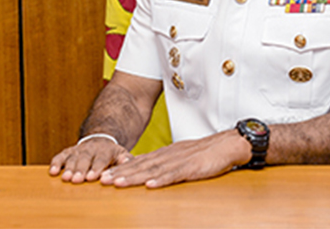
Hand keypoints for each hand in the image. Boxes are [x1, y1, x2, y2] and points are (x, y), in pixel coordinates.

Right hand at [49, 137, 132, 183]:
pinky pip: (61, 156)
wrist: (101, 141)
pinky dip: (56, 163)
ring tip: (65, 178)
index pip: (101, 158)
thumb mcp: (122, 155)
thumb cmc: (112, 155)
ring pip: (72, 158)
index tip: (92, 177)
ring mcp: (79, 150)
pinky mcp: (68, 152)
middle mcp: (91, 148)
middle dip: (80, 169)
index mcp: (106, 150)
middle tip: (76, 180)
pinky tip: (52, 172)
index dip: (96, 167)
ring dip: (68, 168)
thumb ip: (126, 160)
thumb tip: (128, 162)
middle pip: (85, 158)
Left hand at [101, 129, 250, 188]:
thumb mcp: (180, 157)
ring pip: (153, 170)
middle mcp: (169, 156)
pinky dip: (162, 180)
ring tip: (118, 183)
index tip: (104, 175)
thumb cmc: (206, 153)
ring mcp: (180, 161)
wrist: (228, 144)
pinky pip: (175, 175)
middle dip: (121, 173)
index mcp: (166, 154)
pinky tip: (150, 185)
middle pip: (141, 165)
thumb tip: (146, 173)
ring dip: (134, 177)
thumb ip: (164, 164)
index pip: (139, 162)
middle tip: (102, 180)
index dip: (121, 169)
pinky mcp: (192, 168)